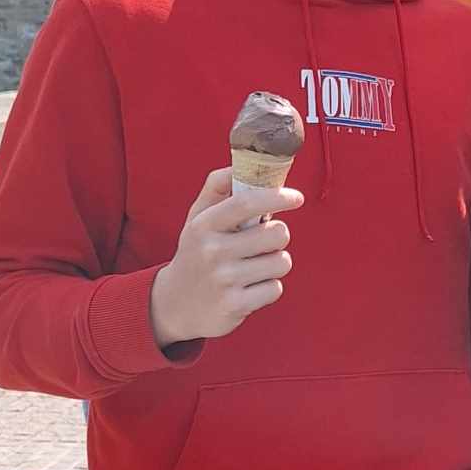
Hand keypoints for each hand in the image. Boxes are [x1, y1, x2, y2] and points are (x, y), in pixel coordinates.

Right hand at [148, 167, 302, 347]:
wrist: (173, 304)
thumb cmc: (196, 253)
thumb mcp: (197, 219)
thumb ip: (217, 188)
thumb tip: (239, 164)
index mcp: (204, 224)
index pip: (247, 202)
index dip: (277, 196)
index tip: (297, 197)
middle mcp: (212, 251)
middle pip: (277, 234)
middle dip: (278, 236)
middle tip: (262, 242)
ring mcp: (224, 279)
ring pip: (281, 262)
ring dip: (275, 263)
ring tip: (253, 266)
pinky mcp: (235, 305)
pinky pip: (275, 288)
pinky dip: (268, 288)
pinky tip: (248, 288)